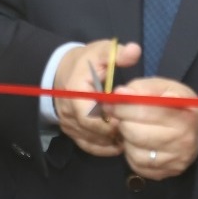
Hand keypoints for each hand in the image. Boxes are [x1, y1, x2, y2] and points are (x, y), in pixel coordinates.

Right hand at [53, 40, 140, 156]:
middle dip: (115, 132)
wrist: (62, 72)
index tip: (130, 117)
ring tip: (131, 136)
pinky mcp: (72, 132)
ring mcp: (69, 124)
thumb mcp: (101, 51)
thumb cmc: (85, 62)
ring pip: (92, 141)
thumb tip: (135, 50)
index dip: (111, 120)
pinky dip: (104, 148)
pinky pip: (88, 146)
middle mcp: (68, 112)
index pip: (91, 115)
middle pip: (93, 131)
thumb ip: (117, 53)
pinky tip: (119, 143)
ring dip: (111, 141)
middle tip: (135, 129)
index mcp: (75, 92)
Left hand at [106, 77, 197, 180]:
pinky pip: (137, 166)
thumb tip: (120, 93)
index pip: (145, 111)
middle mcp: (184, 141)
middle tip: (120, 116)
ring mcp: (176, 160)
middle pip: (137, 133)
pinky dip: (131, 154)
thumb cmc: (175, 103)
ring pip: (134, 152)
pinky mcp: (166, 173)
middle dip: (123, 122)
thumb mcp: (164, 87)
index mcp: (186, 116)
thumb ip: (142, 88)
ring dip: (126, 139)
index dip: (123, 106)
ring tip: (132, 129)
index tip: (111, 103)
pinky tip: (137, 143)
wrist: (193, 129)